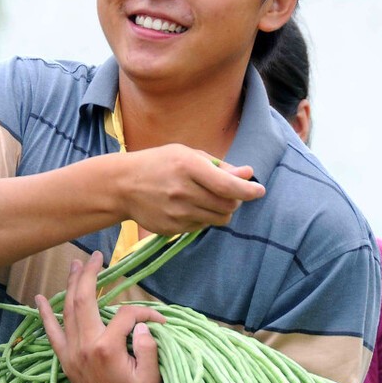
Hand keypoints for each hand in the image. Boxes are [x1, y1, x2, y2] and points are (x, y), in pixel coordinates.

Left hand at [35, 251, 166, 382]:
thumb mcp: (153, 378)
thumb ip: (149, 348)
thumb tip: (143, 324)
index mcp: (107, 348)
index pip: (126, 315)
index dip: (145, 314)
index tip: (161, 322)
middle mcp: (85, 346)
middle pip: (85, 299)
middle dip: (91, 275)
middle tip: (97, 256)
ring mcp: (72, 353)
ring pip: (68, 310)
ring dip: (71, 285)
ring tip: (76, 265)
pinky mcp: (67, 361)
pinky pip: (52, 333)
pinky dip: (45, 314)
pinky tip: (39, 299)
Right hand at [120, 144, 264, 234]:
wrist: (122, 186)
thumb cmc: (158, 164)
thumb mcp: (186, 154)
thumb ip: (219, 166)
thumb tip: (248, 174)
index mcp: (188, 166)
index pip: (228, 186)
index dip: (248, 191)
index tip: (259, 191)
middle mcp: (183, 191)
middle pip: (227, 205)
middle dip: (235, 200)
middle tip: (229, 193)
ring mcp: (177, 213)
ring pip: (218, 219)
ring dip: (221, 210)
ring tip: (207, 198)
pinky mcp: (172, 228)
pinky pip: (201, 227)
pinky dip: (203, 218)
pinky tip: (189, 207)